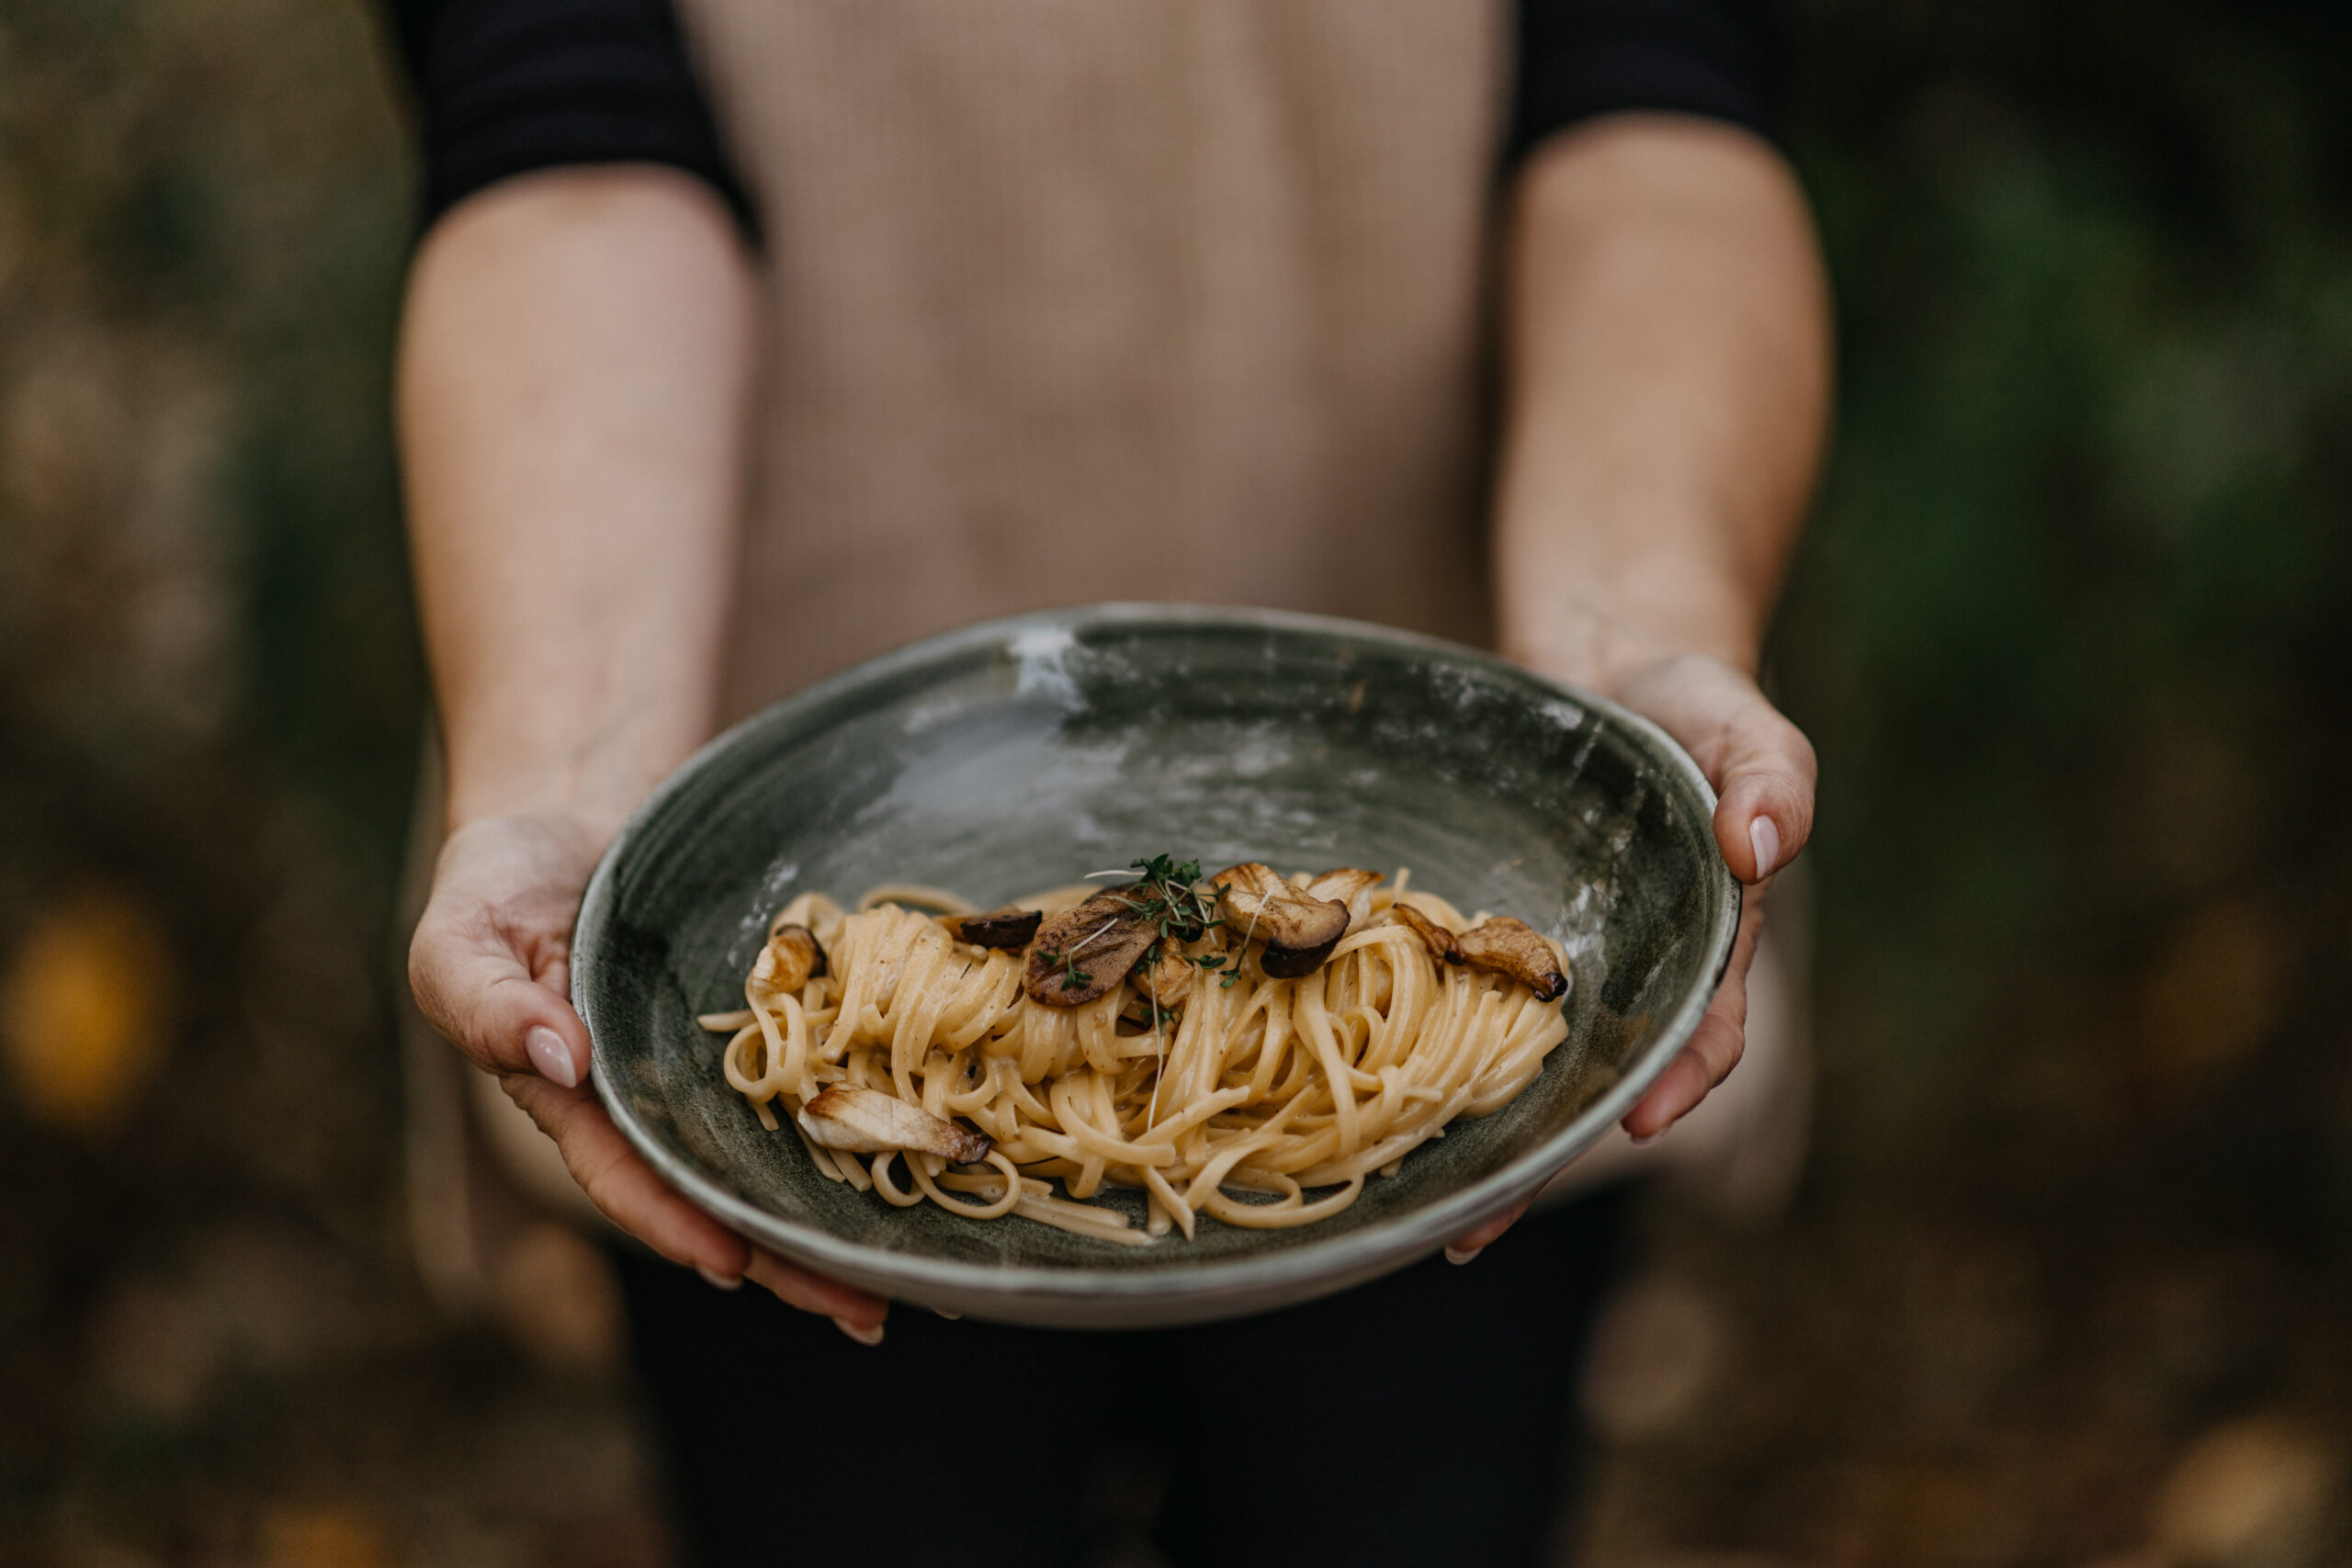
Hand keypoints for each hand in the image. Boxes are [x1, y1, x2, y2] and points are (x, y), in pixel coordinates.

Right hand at [408, 812, 889, 1341]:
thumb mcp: (461, 935)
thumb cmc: (501, 881)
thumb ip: (488, 1003)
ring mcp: (715, 1072)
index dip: (682, 1225)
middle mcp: (655, 1105)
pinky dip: (863, 1126)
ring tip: (911, 1275)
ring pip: (780, 1161)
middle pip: (726, 1199)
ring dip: (840, 1221)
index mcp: (579, 1105)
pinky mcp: (768, 1029)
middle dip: (789, 1263)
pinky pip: (815, 1086)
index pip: (632, 1181)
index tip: (736, 1263)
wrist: (577, 809)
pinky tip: (921, 1160)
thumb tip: (559, 1058)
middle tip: (867, 1314)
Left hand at [1443, 641, 1812, 1264]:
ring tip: (1417, 1208)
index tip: (1643, 1122)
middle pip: (1593, 1085)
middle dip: (1543, 1158)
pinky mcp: (1490, 936)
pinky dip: (1421, 1052)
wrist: (1608, 668)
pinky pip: (1458, 1001)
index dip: (1677, 1083)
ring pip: (1518, 1066)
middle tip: (1479, 1228)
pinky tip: (1371, 1101)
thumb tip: (1762, 846)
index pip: (1703, 1034)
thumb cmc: (1692, 707)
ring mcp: (1554, 960)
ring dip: (1475, 1137)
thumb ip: (1771, 780)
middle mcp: (1628, 975)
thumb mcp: (1746, 727)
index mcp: (1704, 946)